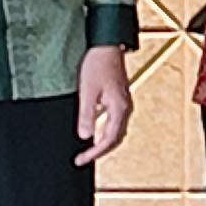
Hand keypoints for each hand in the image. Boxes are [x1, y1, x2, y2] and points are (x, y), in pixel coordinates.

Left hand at [74, 43, 132, 165]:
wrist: (107, 45)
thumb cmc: (98, 63)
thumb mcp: (88, 91)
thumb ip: (87, 115)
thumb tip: (85, 136)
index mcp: (119, 108)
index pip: (108, 140)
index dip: (94, 153)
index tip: (81, 159)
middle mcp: (125, 108)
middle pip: (115, 139)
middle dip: (100, 151)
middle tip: (83, 158)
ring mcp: (123, 103)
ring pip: (116, 131)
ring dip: (103, 142)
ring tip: (89, 149)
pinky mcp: (119, 98)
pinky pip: (114, 122)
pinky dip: (105, 131)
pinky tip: (95, 130)